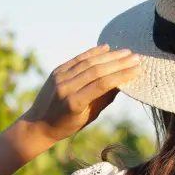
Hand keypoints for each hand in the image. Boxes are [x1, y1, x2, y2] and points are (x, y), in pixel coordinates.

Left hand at [21, 45, 140, 144]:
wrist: (38, 123)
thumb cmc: (66, 126)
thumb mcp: (88, 117)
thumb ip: (104, 99)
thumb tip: (122, 83)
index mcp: (75, 103)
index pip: (102, 84)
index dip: (121, 75)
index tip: (137, 70)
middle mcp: (66, 87)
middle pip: (97, 70)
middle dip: (119, 63)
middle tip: (136, 57)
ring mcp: (60, 77)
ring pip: (88, 62)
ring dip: (109, 56)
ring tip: (126, 52)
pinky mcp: (57, 71)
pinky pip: (78, 59)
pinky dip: (93, 53)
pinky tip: (106, 48)